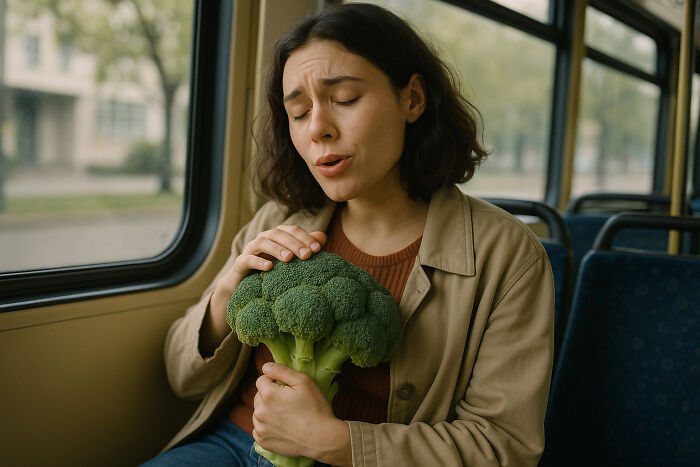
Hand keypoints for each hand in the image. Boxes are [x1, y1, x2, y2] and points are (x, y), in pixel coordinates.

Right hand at [200, 226, 325, 355]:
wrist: (245, 286)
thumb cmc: (274, 271)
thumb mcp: (291, 260)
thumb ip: (305, 248)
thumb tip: (322, 237)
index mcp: (277, 236)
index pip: (292, 230)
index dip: (305, 237)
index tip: (318, 249)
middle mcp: (263, 239)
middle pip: (279, 234)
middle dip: (294, 243)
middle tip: (307, 255)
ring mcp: (250, 250)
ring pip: (263, 242)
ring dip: (277, 249)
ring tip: (289, 259)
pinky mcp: (240, 263)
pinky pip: (248, 259)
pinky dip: (258, 261)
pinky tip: (269, 267)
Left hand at [253, 363, 351, 465]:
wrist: (322, 439)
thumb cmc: (315, 408)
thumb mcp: (304, 382)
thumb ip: (282, 371)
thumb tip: (265, 367)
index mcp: (268, 394)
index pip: (261, 380)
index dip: (274, 381)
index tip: (286, 388)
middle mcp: (260, 412)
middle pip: (258, 396)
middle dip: (270, 395)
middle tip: (288, 402)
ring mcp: (260, 428)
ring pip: (258, 412)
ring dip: (267, 410)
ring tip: (285, 415)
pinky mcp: (263, 442)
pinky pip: (259, 428)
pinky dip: (267, 426)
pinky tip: (281, 426)